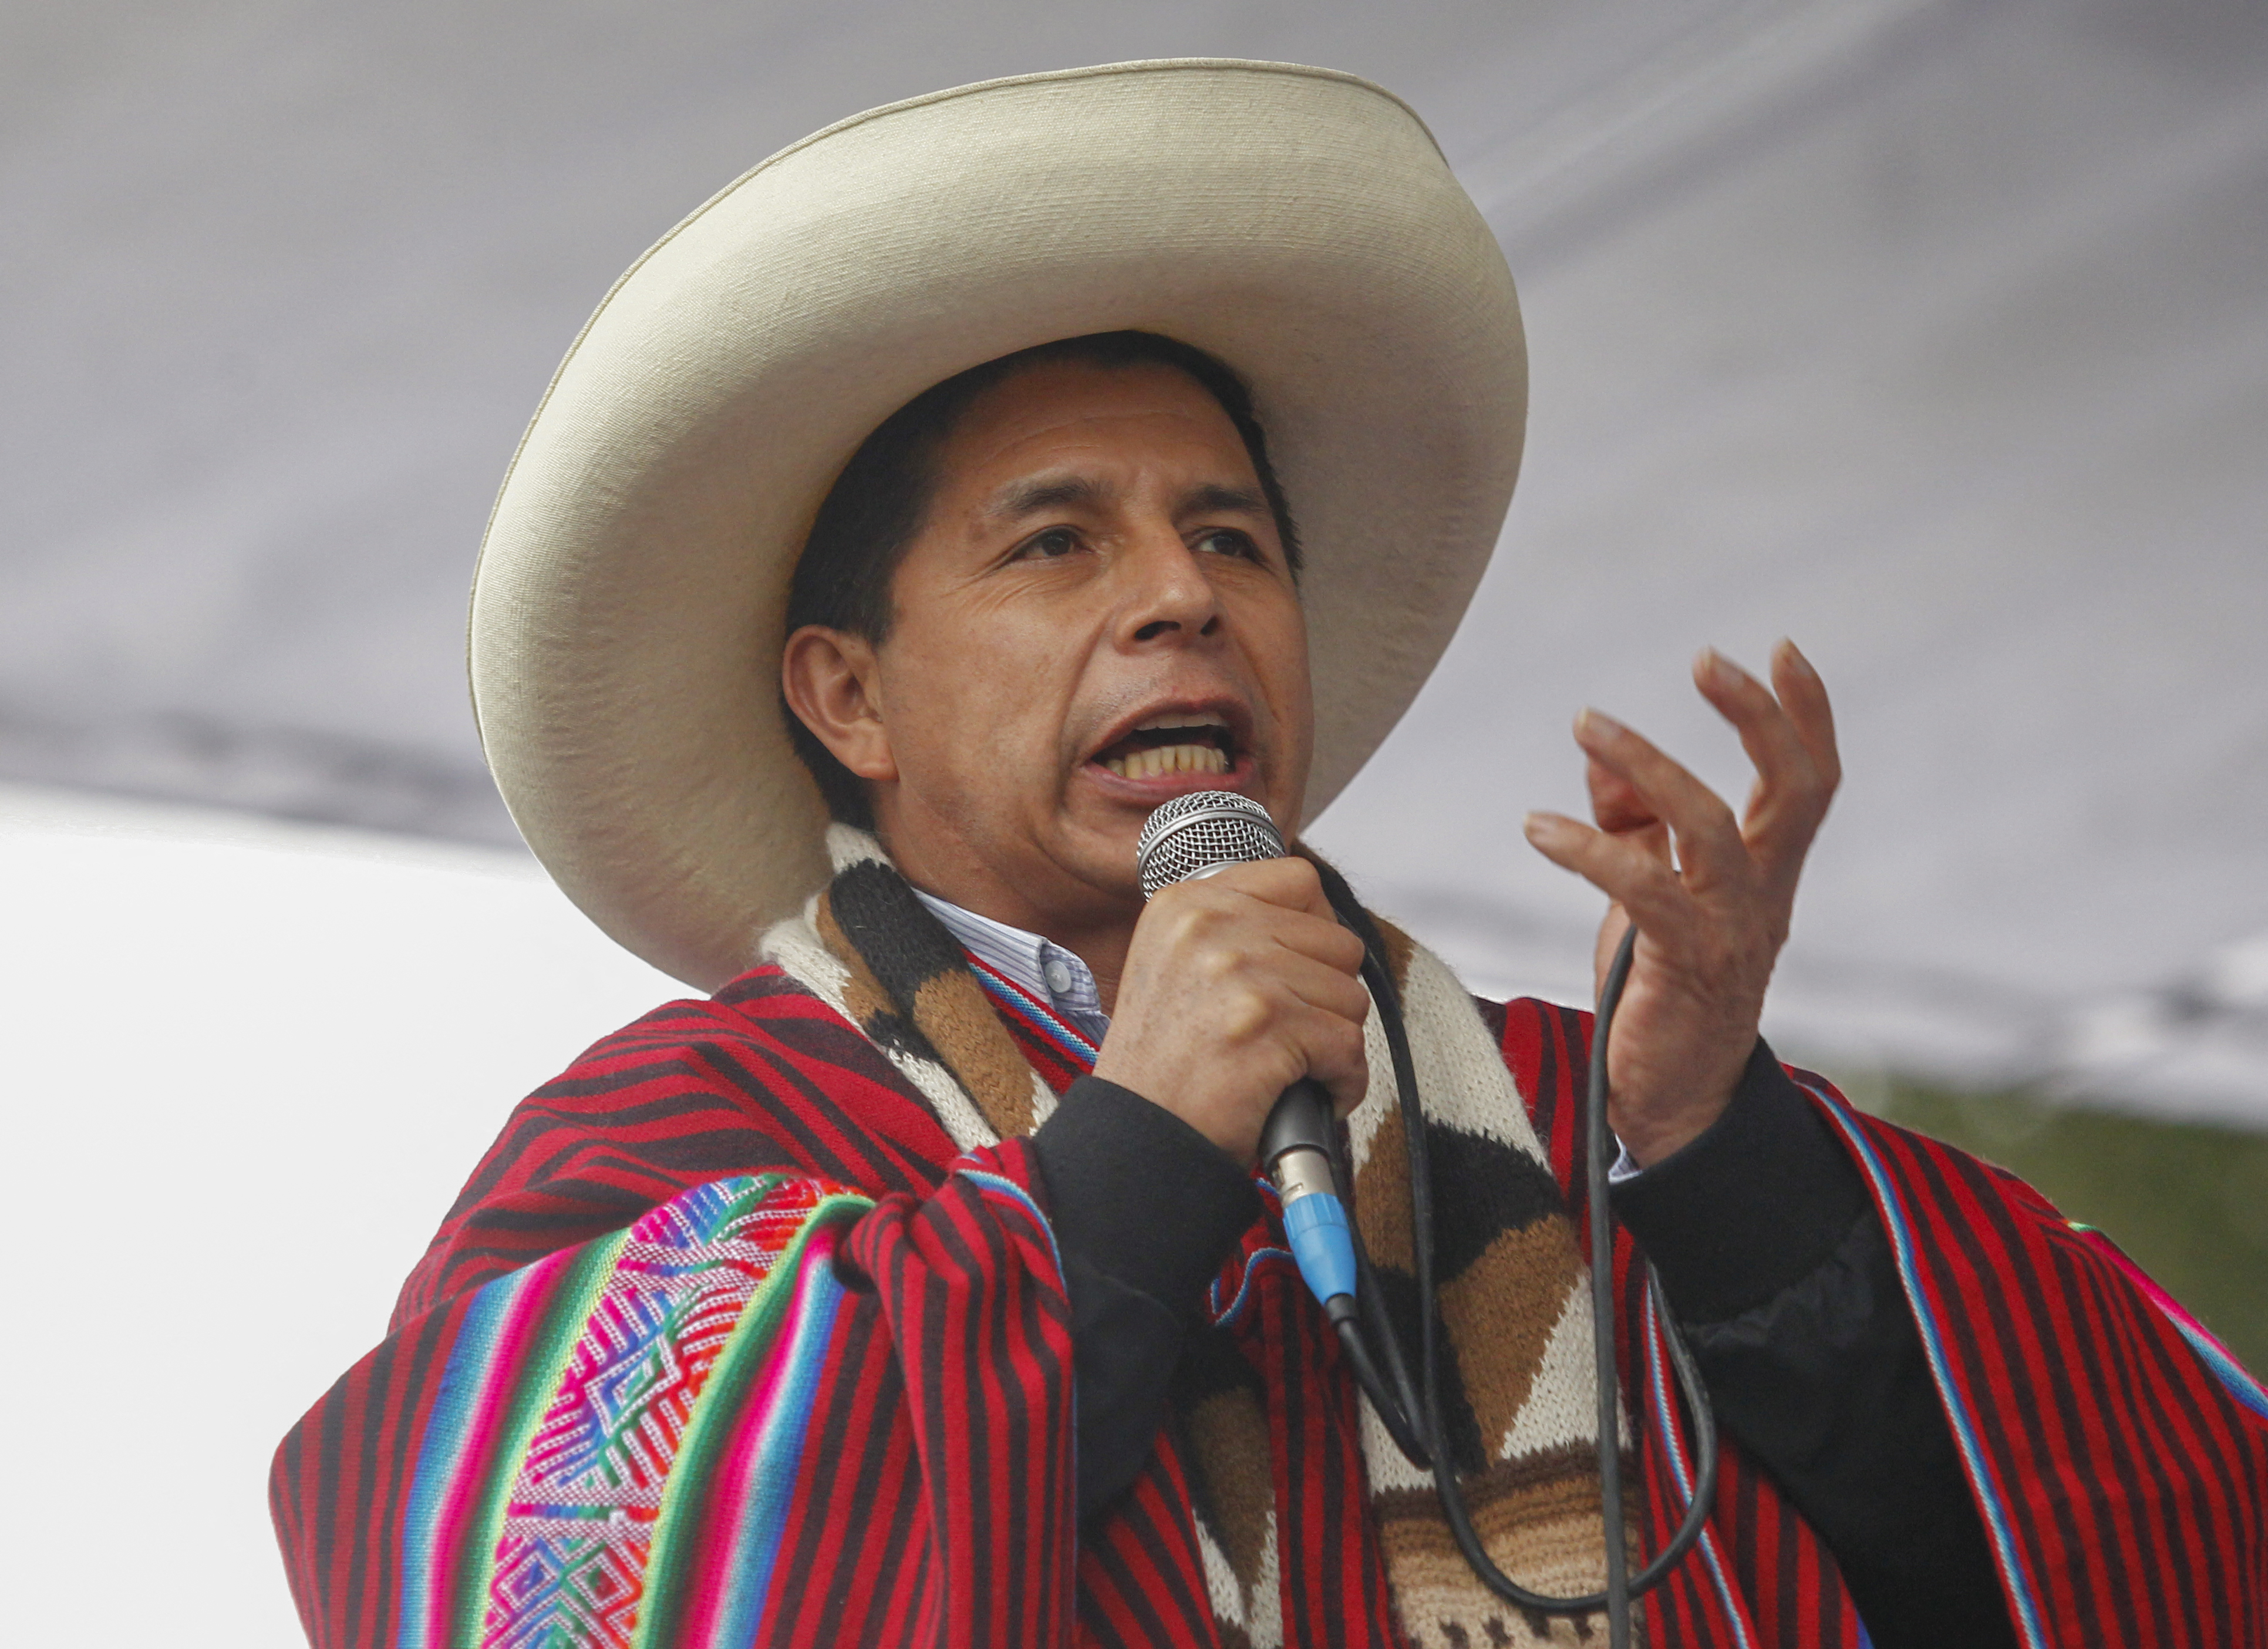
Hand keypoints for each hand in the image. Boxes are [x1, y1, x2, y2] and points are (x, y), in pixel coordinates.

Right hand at [1093, 856, 1370, 1165]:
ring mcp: (1238, 971)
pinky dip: (1343, 1081)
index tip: (1301, 971)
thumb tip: (1316, 923)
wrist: (1138, 1137)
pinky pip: (1350, 1046)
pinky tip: (1309, 1093)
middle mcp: (1210, 925)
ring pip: (1350, 996)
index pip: (1299, 882)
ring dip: (1334, 1041)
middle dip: (1327, 996)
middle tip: (1292, 1033)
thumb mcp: (1175, 964)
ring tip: (1293, 1066)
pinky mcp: (1266, 1024)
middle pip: (1336, 942)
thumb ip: (1235, 930)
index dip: (1316, 931)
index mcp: (1186, 903)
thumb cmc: (1162, 1068)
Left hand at [1522, 640, 1839, 1166]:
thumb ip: (1631, 819)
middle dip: (1758, 716)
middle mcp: (1766, 894)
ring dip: (1647, 762)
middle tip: (1706, 658)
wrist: (1670, 1097)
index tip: (1783, 649)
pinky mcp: (1684, 964)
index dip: (1806, 713)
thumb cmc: (1659, 985)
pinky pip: (1643, 888)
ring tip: (1584, 721)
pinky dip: (1588, 849)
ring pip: (1710, 827)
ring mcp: (1732, 930)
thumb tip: (1598, 750)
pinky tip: (1538, 827)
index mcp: (1767, 871)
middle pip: (1793, 789)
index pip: (1810, 781)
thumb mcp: (1648, 890)